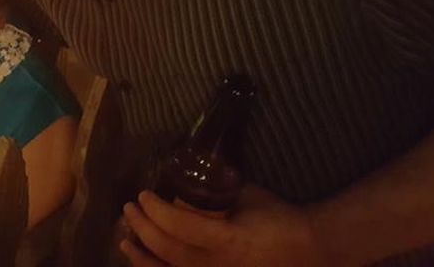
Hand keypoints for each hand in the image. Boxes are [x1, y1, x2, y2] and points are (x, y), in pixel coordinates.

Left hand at [120, 187, 331, 266]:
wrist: (308, 251)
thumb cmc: (279, 219)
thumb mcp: (249, 198)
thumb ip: (218, 191)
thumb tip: (188, 176)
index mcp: (227, 240)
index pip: (180, 227)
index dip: (157, 211)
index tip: (144, 194)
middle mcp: (218, 266)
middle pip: (168, 251)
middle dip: (144, 228)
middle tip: (130, 208)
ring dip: (142, 257)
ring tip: (125, 242)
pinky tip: (146, 262)